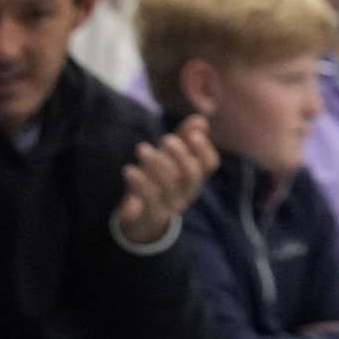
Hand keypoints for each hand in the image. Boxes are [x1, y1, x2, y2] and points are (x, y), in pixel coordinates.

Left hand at [112, 115, 216, 249]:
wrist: (141, 219)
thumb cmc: (158, 181)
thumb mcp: (170, 158)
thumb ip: (185, 138)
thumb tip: (200, 119)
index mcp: (195, 176)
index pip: (210, 163)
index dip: (204, 148)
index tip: (193, 134)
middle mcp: (188, 191)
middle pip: (193, 174)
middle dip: (181, 155)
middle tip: (165, 139)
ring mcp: (172, 205)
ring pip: (169, 185)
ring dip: (156, 164)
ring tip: (141, 148)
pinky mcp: (153, 215)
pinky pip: (149, 200)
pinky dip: (139, 183)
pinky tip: (128, 169)